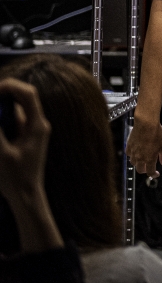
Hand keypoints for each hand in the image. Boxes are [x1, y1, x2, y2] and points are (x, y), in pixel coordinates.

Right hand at [0, 81, 62, 253]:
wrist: (26, 196)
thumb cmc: (16, 178)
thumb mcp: (1, 154)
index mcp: (36, 125)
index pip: (28, 94)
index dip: (10, 86)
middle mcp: (37, 124)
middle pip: (20, 100)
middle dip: (1, 98)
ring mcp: (32, 131)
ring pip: (14, 111)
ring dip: (1, 112)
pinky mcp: (25, 138)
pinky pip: (12, 123)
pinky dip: (2, 123)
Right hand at [127, 117, 161, 178]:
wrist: (146, 124)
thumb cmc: (157, 134)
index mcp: (149, 159)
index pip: (150, 172)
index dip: (153, 174)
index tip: (156, 174)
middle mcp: (139, 158)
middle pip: (140, 170)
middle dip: (145, 170)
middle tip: (149, 168)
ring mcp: (133, 152)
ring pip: (133, 162)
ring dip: (138, 163)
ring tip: (143, 159)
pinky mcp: (128, 146)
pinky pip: (129, 154)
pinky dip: (132, 155)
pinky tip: (136, 152)